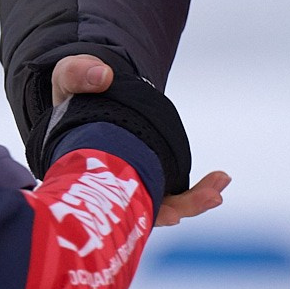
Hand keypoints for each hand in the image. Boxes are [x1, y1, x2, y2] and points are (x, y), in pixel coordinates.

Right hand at [50, 55, 228, 226]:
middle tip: (211, 197)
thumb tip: (103, 76)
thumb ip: (77, 73)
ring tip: (221, 181)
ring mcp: (131, 186)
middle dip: (178, 208)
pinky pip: (172, 194)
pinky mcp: (148, 178)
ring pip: (162, 206)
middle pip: (142, 210)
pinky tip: (219, 179)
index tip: (170, 214)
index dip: (136, 209)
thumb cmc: (72, 93)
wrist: (86, 94)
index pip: (109, 201)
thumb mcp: (68, 78)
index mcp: (83, 173)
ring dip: (194, 200)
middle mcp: (109, 188)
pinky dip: (196, 191)